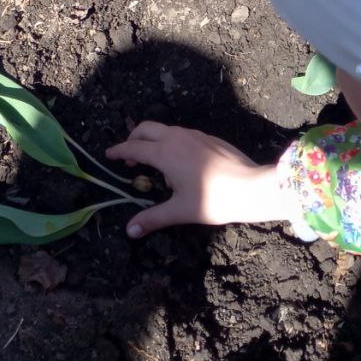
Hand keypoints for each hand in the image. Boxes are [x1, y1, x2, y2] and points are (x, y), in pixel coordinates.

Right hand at [107, 122, 288, 235]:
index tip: (108, 155)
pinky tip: (179, 162)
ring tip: (154, 163)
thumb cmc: (214, 199)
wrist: (252, 186)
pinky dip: (169, 142)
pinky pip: (180, 134)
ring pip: (164, 129)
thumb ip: (153, 218)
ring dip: (152, 140)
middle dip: (133, 139)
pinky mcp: (207, 137)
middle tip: (128, 158)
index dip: (119, 151)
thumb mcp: (180, 211)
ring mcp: (193, 135)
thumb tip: (129, 231)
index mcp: (165, 153)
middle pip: (145, 129)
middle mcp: (176, 137)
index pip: (134, 148)